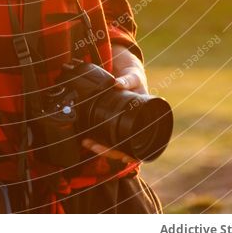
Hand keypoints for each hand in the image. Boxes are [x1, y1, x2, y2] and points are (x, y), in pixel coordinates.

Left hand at [81, 43, 148, 166]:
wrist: (129, 75)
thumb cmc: (135, 79)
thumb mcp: (134, 78)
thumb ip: (127, 81)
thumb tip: (117, 83)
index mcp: (143, 119)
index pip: (140, 142)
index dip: (133, 153)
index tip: (123, 157)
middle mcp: (134, 126)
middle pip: (124, 149)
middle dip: (109, 151)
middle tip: (94, 146)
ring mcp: (123, 126)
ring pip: (114, 146)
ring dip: (101, 147)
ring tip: (87, 143)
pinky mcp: (113, 122)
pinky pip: (106, 136)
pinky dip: (98, 139)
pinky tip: (87, 139)